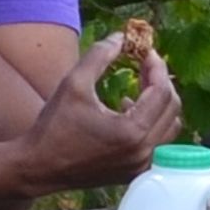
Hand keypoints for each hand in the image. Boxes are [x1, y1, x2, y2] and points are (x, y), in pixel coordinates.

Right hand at [11, 32, 183, 195]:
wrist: (38, 168)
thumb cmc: (54, 126)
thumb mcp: (73, 83)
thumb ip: (100, 56)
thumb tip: (120, 37)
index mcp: (132, 131)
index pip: (162, 92)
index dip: (156, 66)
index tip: (145, 51)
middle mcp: (143, 152)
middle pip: (171, 108)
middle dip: (160, 81)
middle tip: (143, 64)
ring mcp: (141, 165)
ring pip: (169, 126)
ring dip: (158, 102)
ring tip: (138, 86)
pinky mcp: (134, 172)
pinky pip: (157, 142)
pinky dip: (151, 122)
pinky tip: (126, 109)